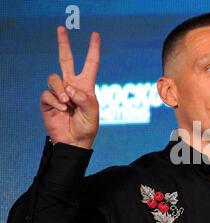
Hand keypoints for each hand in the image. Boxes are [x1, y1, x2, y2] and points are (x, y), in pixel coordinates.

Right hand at [40, 26, 100, 148]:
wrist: (74, 141)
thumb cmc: (87, 127)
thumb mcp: (93, 113)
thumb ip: (85, 98)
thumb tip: (69, 87)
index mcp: (86, 86)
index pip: (90, 64)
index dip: (93, 50)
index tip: (95, 35)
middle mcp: (71, 85)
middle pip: (65, 60)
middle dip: (63, 44)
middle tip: (61, 28)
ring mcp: (59, 92)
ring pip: (54, 78)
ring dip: (61, 90)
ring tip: (67, 103)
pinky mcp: (48, 101)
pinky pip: (48, 93)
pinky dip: (55, 101)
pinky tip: (62, 109)